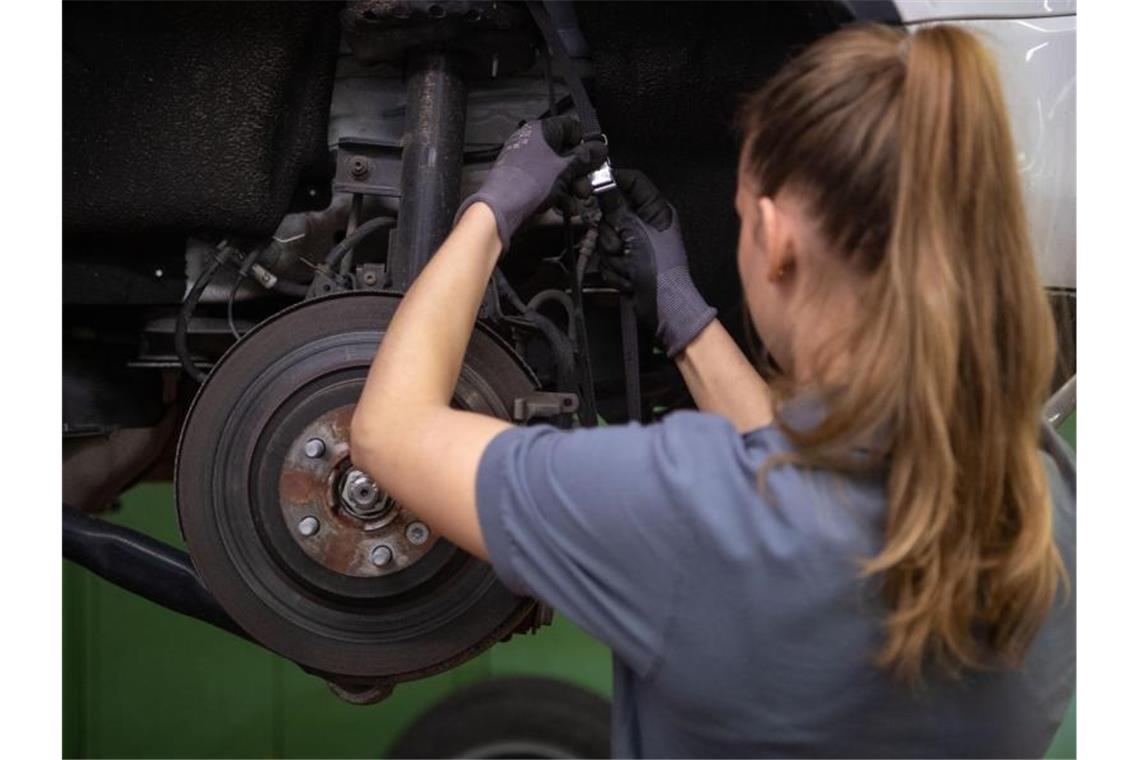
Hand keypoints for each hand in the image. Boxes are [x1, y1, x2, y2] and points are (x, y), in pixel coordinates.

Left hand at [456, 116, 606, 250]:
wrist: (501, 210)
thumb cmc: (528, 183)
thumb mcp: (566, 169)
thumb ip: (586, 158)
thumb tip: (601, 149)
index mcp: (541, 131)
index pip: (571, 127)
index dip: (586, 142)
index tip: (595, 158)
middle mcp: (532, 143)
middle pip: (566, 153)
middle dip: (580, 172)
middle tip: (586, 185)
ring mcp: (526, 163)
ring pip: (558, 171)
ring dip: (571, 187)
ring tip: (577, 200)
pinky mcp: (524, 182)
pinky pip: (547, 184)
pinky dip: (558, 194)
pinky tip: (564, 207)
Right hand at [599, 170, 716, 357]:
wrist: (664, 306)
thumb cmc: (658, 265)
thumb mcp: (635, 230)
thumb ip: (615, 205)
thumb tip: (601, 181)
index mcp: (656, 209)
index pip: (632, 181)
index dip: (613, 180)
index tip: (592, 186)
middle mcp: (645, 222)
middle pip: (612, 212)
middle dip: (610, 232)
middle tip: (619, 244)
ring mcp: (635, 243)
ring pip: (606, 237)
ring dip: (612, 255)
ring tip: (627, 267)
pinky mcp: (627, 263)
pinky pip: (608, 258)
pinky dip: (614, 271)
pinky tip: (627, 280)